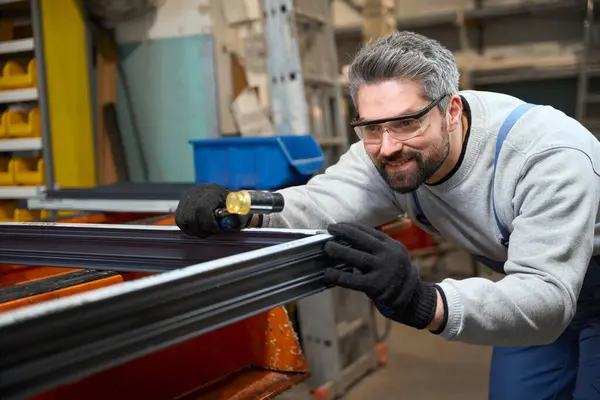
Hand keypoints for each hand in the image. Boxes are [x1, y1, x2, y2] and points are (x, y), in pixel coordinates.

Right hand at [175, 184, 250, 237]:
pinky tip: (199, 229)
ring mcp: (187, 197)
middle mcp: (197, 192)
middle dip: (202, 229)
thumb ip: (237, 216)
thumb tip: (238, 221)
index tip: (216, 229)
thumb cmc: (234, 207)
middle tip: (212, 232)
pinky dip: (189, 229)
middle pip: (191, 217)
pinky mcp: (181, 204)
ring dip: (195, 230)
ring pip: (183, 220)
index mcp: (213, 191)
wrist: (226, 199)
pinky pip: (180, 221)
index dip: (208, 223)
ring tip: (206, 231)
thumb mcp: (239, 210)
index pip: (202, 208)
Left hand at [323, 222, 437, 329]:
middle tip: (329, 231)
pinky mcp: (376, 286)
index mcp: (391, 245)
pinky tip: (328, 273)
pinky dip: (338, 276)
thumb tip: (347, 239)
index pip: (367, 231)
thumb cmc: (395, 275)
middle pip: (360, 239)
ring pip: (355, 257)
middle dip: (342, 233)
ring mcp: (382, 269)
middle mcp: (388, 254)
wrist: (412, 299)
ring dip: (338, 250)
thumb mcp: (392, 255)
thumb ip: (375, 247)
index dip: (349, 227)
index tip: (337, 226)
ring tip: (327, 247)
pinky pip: (352, 279)